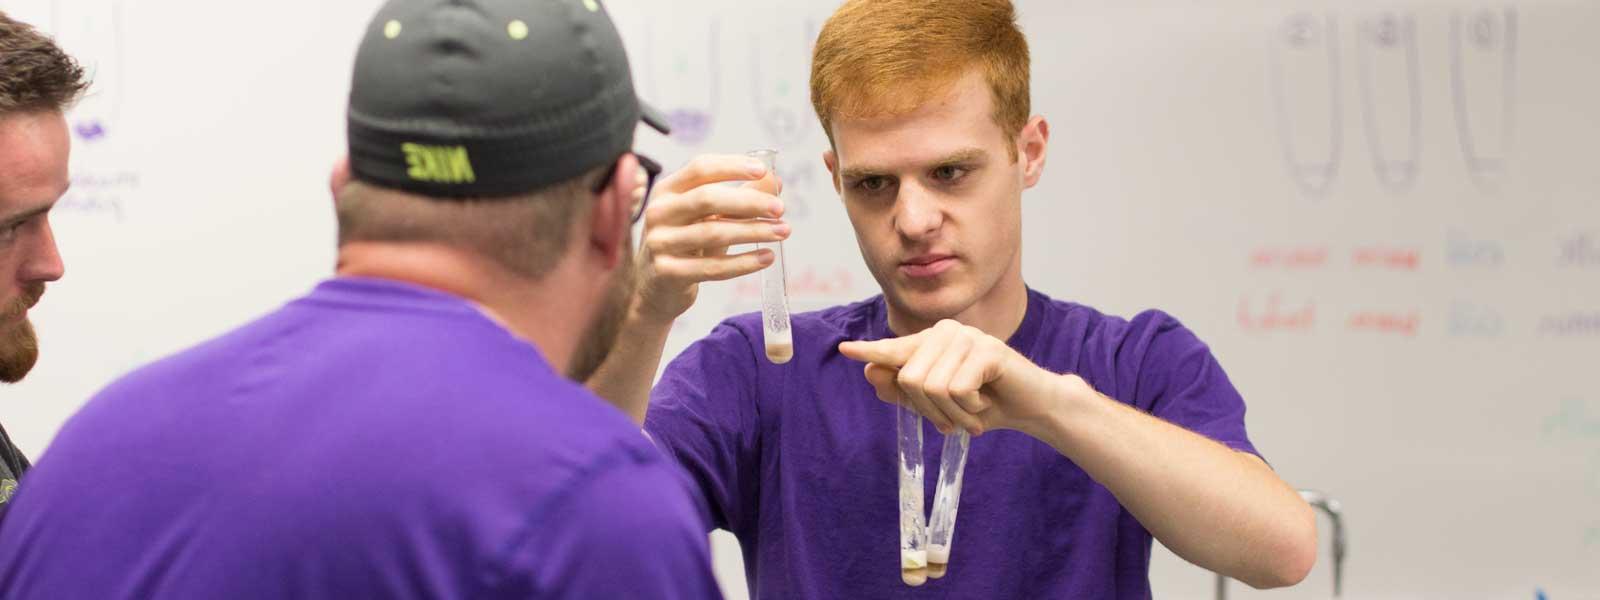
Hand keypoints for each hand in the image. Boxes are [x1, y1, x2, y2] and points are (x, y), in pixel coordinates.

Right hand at [633, 155, 788, 325]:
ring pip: (713, 233)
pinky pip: (712, 267)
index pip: (700, 169)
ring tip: (782, 232)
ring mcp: (660, 243)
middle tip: (780, 208)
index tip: (763, 170)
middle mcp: (659, 213)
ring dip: (753, 231)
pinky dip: (744, 262)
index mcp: (667, 190)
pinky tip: (767, 257)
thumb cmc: (685, 244)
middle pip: (707, 199)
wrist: (654, 287)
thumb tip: (775, 181)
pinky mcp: (668, 273)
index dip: (732, 167)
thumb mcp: (707, 217)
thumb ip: (738, 197)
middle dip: (749, 202)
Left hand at [838, 319, 1078, 435]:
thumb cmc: (985, 405)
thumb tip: (870, 373)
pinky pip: (957, 389)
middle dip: (930, 411)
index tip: (845, 349)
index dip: (871, 351)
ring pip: (932, 386)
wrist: (1032, 408)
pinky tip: (985, 404)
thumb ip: (904, 391)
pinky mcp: (987, 349)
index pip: (895, 349)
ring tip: (972, 413)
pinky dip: (970, 408)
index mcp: (933, 341)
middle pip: (909, 378)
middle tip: (953, 422)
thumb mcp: (940, 405)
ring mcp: (968, 337)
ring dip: (952, 413)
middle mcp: (947, 332)